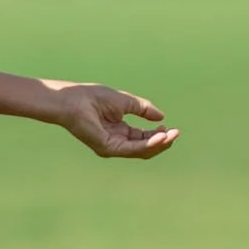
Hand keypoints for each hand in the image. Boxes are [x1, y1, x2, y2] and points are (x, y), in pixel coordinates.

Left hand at [50, 82, 178, 159]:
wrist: (73, 99)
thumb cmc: (92, 97)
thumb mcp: (125, 101)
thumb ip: (143, 109)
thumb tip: (162, 117)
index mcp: (119, 131)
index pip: (143, 137)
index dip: (158, 134)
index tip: (171, 127)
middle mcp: (116, 141)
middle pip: (145, 147)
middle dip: (162, 141)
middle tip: (176, 133)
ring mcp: (112, 147)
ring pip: (141, 151)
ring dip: (158, 144)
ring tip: (171, 135)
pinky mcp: (108, 148)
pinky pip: (132, 149)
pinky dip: (147, 144)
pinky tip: (159, 137)